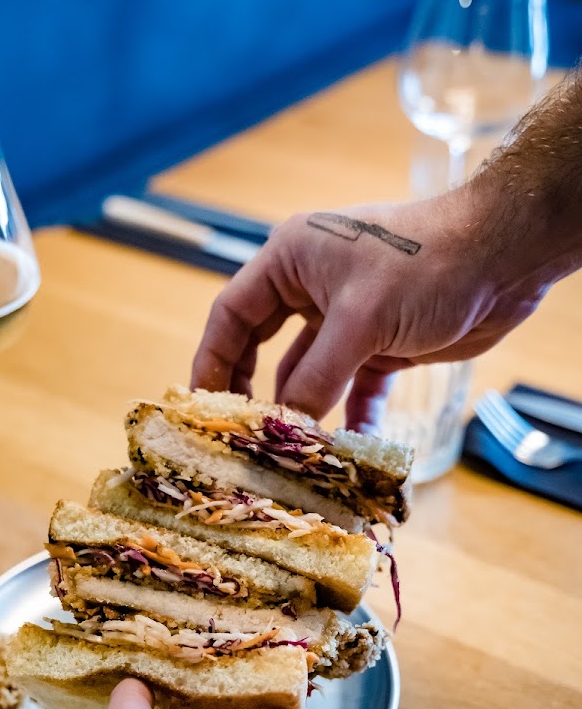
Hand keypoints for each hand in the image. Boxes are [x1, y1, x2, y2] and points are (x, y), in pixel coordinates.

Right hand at [191, 191, 541, 430]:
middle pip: (262, 347)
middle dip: (254, 391)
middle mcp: (312, 287)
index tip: (203, 405)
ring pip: (308, 374)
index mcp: (291, 260)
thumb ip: (316, 376)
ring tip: (292, 451)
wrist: (505, 257)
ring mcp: (347, 318)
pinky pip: (354, 387)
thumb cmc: (426, 265)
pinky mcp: (382, 343)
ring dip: (305, 411)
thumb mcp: (360, 321)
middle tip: (242, 434)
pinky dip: (351, 415)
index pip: (232, 314)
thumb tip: (285, 427)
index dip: (213, 361)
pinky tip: (350, 445)